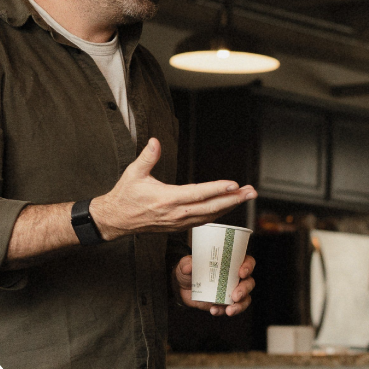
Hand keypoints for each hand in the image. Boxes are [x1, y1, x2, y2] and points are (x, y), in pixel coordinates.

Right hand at [92, 139, 255, 239]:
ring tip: (246, 197)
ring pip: (210, 215)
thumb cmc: (126, 195)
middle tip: (252, 192)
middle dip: (234, 200)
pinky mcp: (179, 227)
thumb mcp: (134, 173)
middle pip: (211, 207)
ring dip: (230, 206)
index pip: (198, 194)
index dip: (218, 189)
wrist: (116, 220)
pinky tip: (228, 206)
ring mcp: (179, 222)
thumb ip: (147, 157)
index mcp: (168, 199)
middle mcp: (177, 213)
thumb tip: (155, 141)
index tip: (234, 184)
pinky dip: (218, 213)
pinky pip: (203, 220)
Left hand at [175, 254, 254, 316]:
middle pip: (249, 282)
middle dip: (244, 289)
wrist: (182, 288)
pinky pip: (231, 308)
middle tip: (236, 296)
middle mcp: (235, 277)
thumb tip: (189, 267)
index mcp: (231, 263)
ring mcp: (232, 291)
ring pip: (245, 298)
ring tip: (229, 310)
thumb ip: (187, 264)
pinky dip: (223, 311)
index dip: (248, 266)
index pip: (247, 262)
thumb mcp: (186, 264)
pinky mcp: (225, 303)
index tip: (241, 273)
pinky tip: (214, 311)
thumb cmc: (189, 271)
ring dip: (240, 305)